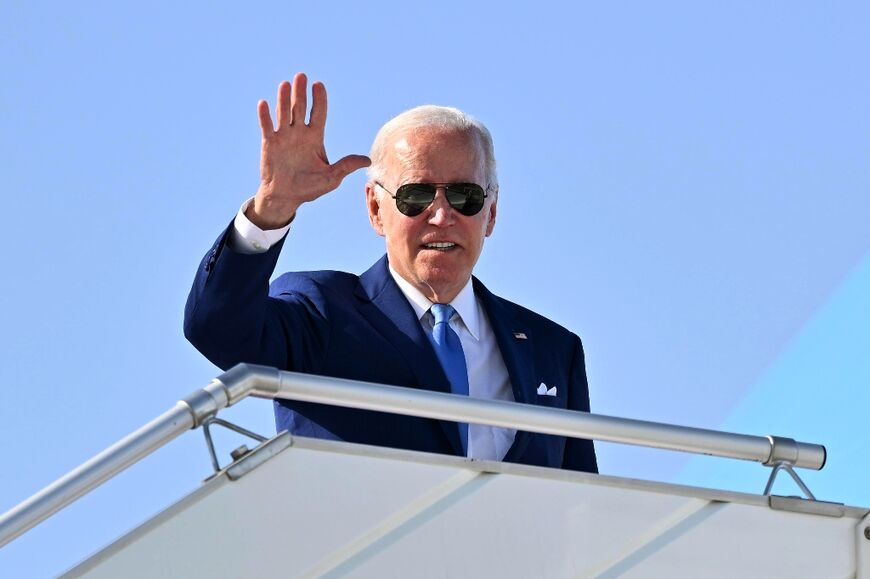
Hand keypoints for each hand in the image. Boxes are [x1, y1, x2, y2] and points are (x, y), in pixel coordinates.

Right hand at [246, 73, 370, 228]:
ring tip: (285, 84)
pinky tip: (264, 104)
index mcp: (315, 137)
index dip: (319, 99)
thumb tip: (368, 160)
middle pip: (300, 108)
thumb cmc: (310, 187)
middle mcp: (299, 133)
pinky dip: (265, 116)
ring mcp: (283, 137)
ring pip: (284, 113)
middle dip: (301, 93)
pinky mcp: (270, 144)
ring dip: (284, 99)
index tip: (319, 84)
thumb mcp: (332, 178)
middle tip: (301, 76)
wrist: (286, 197)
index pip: (318, 113)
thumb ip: (346, 166)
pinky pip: (267, 127)